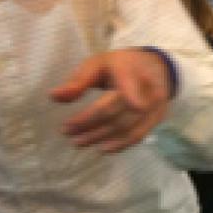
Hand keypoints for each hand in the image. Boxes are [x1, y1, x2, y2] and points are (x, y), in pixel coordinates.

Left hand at [50, 49, 172, 153]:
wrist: (155, 67)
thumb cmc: (120, 66)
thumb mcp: (97, 64)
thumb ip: (78, 81)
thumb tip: (54, 97)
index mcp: (128, 70)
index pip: (118, 89)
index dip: (100, 110)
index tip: (73, 124)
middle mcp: (146, 88)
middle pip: (116, 113)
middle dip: (90, 126)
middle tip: (67, 133)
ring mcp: (156, 104)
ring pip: (127, 127)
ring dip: (102, 138)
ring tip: (80, 142)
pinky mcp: (158, 117)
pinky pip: (139, 135)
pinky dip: (120, 144)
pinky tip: (103, 148)